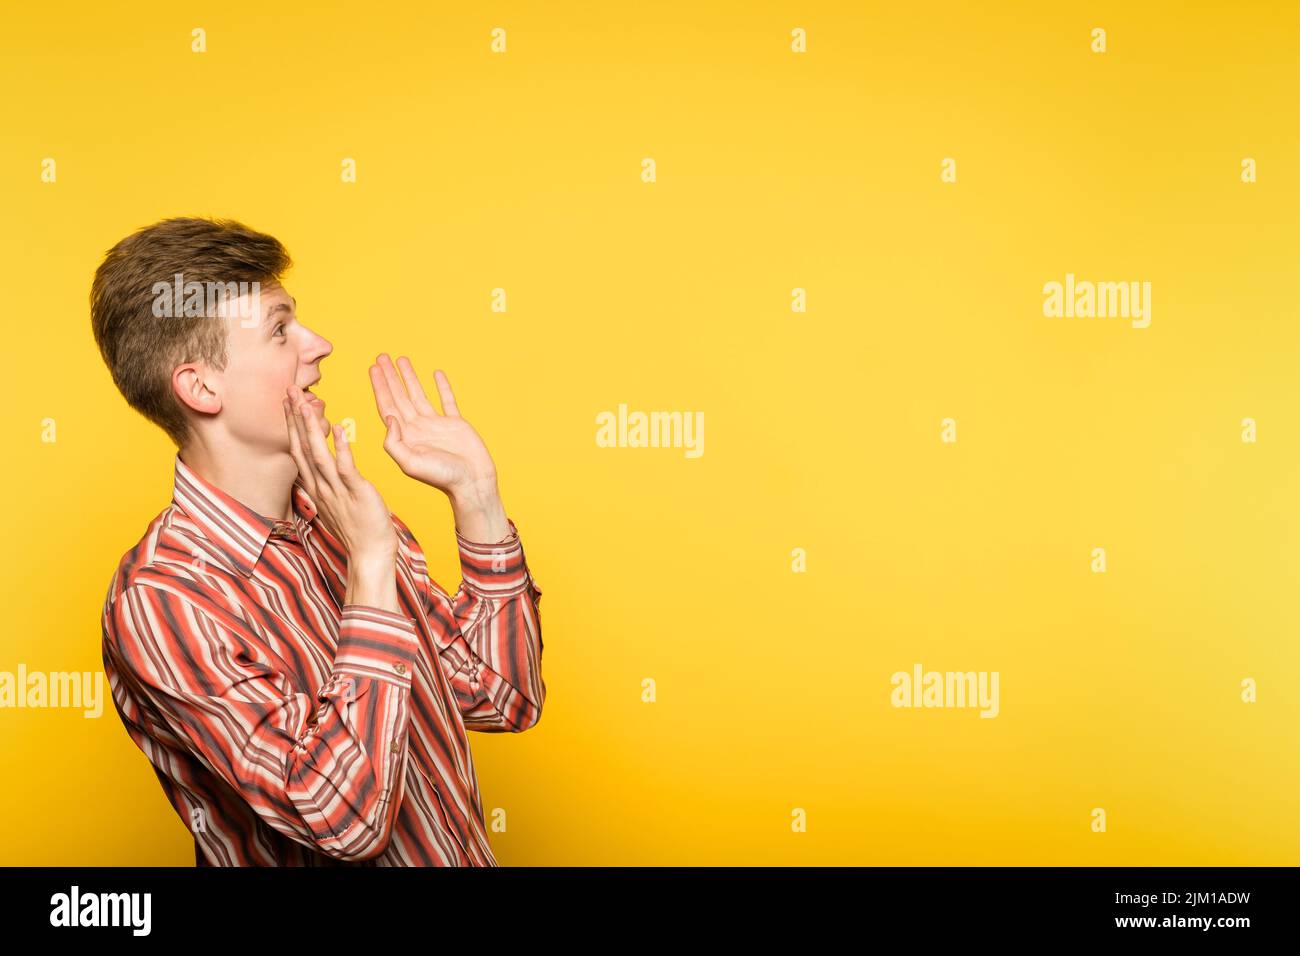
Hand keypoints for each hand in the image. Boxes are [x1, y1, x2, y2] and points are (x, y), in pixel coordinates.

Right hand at [283, 385, 397, 564]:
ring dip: (309, 427)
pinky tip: (336, 427)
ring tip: (304, 403)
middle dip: (294, 418)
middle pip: (302, 447)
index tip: (288, 404)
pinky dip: (340, 447)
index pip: (299, 451)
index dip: (292, 426)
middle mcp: (321, 487)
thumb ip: (327, 486)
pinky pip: (345, 467)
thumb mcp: (335, 505)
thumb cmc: (357, 530)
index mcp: (317, 488)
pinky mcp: (355, 493)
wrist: (369, 555)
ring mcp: (336, 490)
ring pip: (318, 454)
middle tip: (289, 391)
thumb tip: (321, 474)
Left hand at [368, 355, 498, 498]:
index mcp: (405, 437)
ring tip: (402, 359)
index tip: (374, 368)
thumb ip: (394, 443)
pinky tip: (435, 373)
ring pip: (419, 394)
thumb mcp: (410, 464)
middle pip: (399, 396)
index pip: (387, 406)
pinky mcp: (455, 423)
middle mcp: (418, 428)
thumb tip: (390, 418)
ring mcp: (436, 424)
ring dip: (410, 377)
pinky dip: (441, 386)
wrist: (472, 482)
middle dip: (390, 377)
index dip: (379, 387)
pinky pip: (447, 400)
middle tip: (382, 356)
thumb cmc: (442, 478)